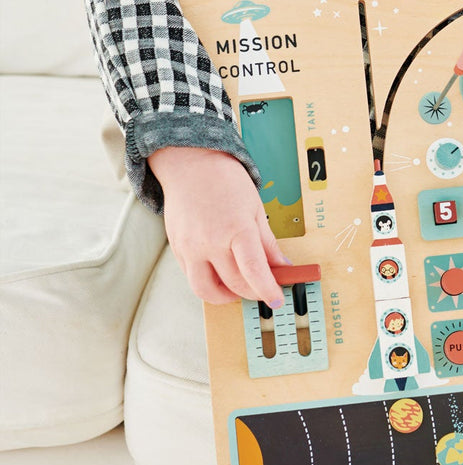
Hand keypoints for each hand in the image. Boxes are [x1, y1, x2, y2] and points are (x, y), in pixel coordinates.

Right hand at [149, 146, 290, 305]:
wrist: (191, 165)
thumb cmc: (225, 180)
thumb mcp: (255, 208)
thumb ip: (267, 242)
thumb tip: (282, 265)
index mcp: (236, 230)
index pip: (254, 272)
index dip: (268, 290)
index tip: (277, 299)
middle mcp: (211, 242)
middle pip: (235, 284)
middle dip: (253, 292)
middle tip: (264, 289)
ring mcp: (191, 248)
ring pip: (207, 291)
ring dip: (227, 297)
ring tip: (240, 290)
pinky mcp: (178, 250)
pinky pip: (193, 278)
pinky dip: (209, 283)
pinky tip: (221, 275)